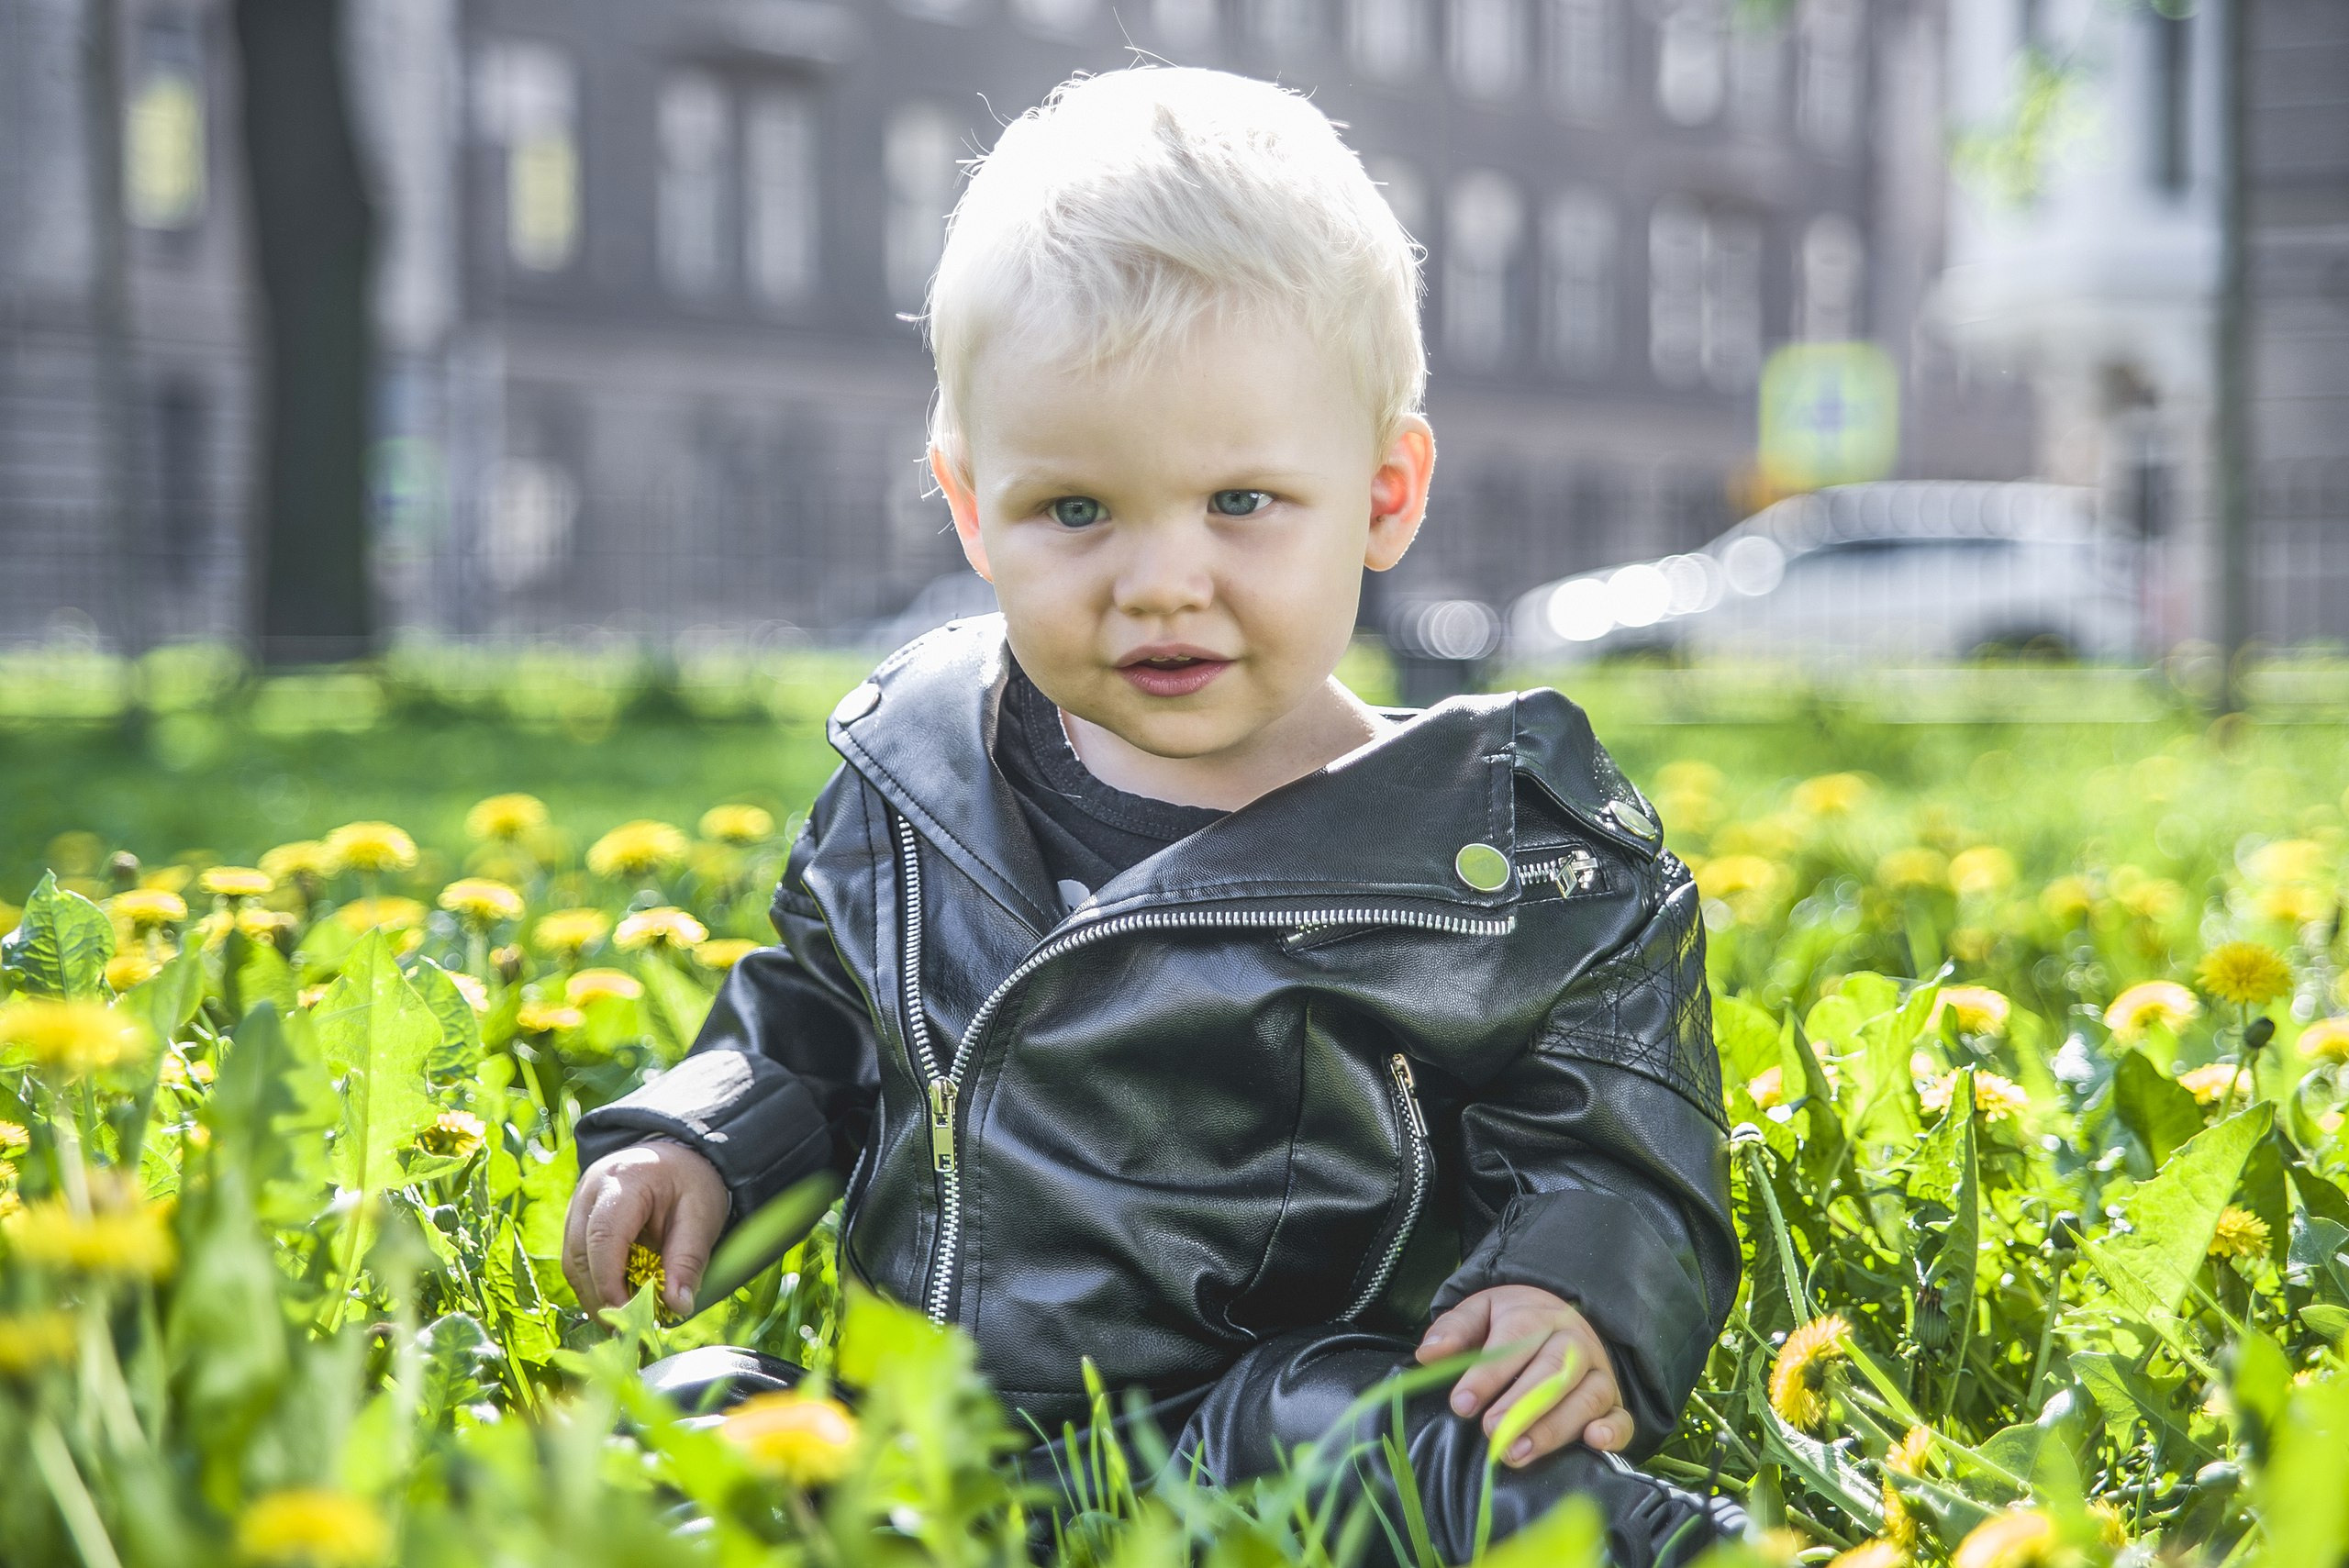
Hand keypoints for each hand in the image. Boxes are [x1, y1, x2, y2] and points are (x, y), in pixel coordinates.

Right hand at [562, 1138, 727, 1319]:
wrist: (679, 1156)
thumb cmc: (691, 1183)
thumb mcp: (702, 1216)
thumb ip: (689, 1260)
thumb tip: (678, 1306)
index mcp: (624, 1180)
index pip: (603, 1237)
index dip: (609, 1281)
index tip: (628, 1315)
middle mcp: (591, 1190)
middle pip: (580, 1253)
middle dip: (599, 1296)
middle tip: (626, 1328)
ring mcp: (578, 1203)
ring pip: (572, 1261)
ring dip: (594, 1295)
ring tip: (623, 1320)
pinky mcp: (577, 1219)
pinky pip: (576, 1259)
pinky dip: (594, 1284)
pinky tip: (617, 1300)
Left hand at [1415, 1285, 1633, 1465]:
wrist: (1558, 1319)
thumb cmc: (1512, 1322)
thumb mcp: (1479, 1313)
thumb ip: (1454, 1330)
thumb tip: (1429, 1354)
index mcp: (1539, 1315)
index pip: (1516, 1339)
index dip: (1488, 1374)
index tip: (1461, 1402)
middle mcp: (1575, 1342)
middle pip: (1554, 1371)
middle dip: (1520, 1405)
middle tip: (1491, 1432)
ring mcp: (1598, 1373)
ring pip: (1586, 1397)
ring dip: (1553, 1427)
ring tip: (1518, 1452)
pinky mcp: (1614, 1403)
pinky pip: (1622, 1418)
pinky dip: (1612, 1432)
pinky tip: (1592, 1442)